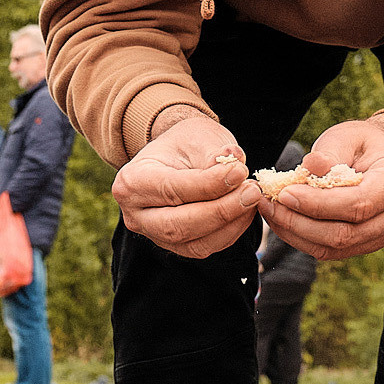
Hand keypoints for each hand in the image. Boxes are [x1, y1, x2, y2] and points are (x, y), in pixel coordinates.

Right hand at [111, 111, 257, 258]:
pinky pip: (204, 247)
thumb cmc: (185, 143)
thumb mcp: (196, 136)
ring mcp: (153, 234)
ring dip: (230, 224)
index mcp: (131, 181)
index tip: (240, 172)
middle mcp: (136, 214)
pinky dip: (230, 232)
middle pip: (178, 224)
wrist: (177, 156)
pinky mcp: (174, 246)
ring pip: (194, 243)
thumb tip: (235, 166)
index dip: (208, 185)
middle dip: (221, 211)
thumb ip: (213, 153)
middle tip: (252, 192)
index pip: (171, 189)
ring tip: (253, 198)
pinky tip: (245, 212)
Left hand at [261, 118, 383, 259]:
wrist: (383, 158)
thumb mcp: (347, 135)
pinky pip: (332, 251)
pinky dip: (303, 239)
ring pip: (336, 248)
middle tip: (269, 204)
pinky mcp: (367, 243)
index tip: (285, 193)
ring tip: (271, 212)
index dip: (319, 204)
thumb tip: (309, 169)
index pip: (358, 203)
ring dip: (297, 234)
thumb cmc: (362, 143)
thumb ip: (330, 151)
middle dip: (300, 222)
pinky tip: (284, 221)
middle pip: (346, 233)